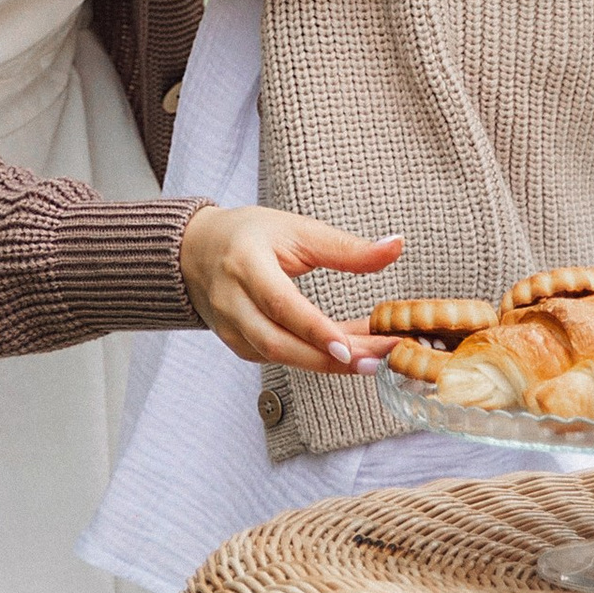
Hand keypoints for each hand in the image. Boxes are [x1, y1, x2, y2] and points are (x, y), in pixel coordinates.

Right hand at [180, 206, 399, 369]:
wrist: (198, 251)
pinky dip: (312, 359)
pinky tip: (346, 354)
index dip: (315, 329)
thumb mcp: (297, 229)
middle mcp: (232, 300)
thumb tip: (395, 246)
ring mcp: (230, 328)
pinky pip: (278, 358)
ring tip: (370, 360)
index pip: (281, 304)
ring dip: (326, 363)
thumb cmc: (250, 235)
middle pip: (277, 342)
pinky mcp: (237, 345)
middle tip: (376, 361)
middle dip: (328, 359)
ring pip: (278, 356)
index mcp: (245, 263)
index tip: (352, 347)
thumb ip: (345, 247)